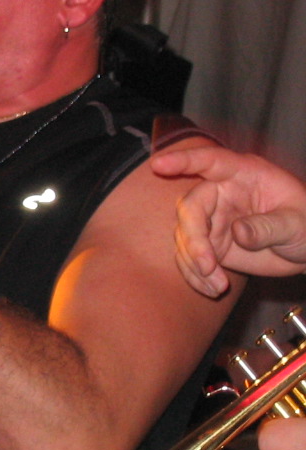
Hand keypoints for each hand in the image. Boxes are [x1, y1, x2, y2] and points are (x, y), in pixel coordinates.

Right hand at [151, 146, 305, 295]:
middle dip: (194, 238)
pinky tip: (212, 288)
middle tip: (209, 265)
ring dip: (195, 263)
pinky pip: (188, 258)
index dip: (182, 161)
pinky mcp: (208, 243)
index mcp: (243, 174)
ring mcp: (211, 218)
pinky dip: (195, 275)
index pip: (209, 161)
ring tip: (218, 285)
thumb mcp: (298, 224)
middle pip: (190, 208)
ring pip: (185, 237)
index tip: (158, 165)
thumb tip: (238, 232)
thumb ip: (269, 226)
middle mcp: (220, 193)